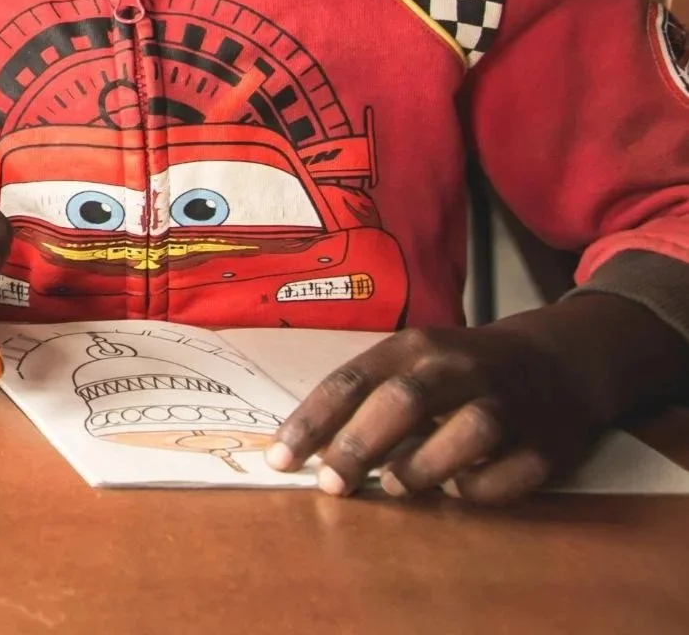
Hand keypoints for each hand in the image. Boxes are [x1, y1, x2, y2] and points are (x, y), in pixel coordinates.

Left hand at [267, 313, 605, 504]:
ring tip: (396, 486)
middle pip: (404, 401)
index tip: (281, 458)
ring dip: (424, 465)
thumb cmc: (461, 369)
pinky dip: (483, 487)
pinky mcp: (545, 440)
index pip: (353, 379)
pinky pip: (513, 471)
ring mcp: (507, 402)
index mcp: (416, 346)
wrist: (554, 360)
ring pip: (466, 432)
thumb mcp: (413, 362)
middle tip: (331, 485)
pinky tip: (459, 490)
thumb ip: (369, 397)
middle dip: (360, 445)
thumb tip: (311, 448)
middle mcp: (459, 367)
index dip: (314, 420)